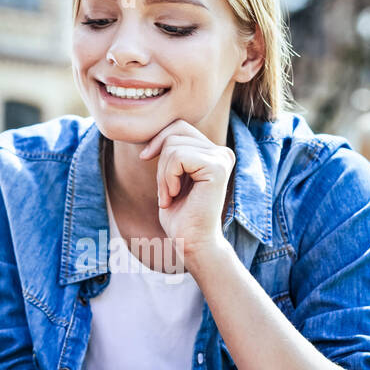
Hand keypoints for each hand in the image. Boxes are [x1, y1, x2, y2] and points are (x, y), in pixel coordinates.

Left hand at [139, 119, 234, 264]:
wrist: (191, 242)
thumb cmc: (180, 215)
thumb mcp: (171, 174)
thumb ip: (171, 149)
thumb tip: (154, 126)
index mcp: (213, 152)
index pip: (177, 127)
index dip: (158, 142)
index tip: (147, 160)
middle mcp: (222, 152)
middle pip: (174, 132)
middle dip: (160, 162)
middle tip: (165, 191)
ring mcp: (222, 158)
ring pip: (173, 146)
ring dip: (163, 175)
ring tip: (171, 196)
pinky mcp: (217, 167)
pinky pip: (178, 157)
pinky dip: (167, 178)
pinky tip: (175, 196)